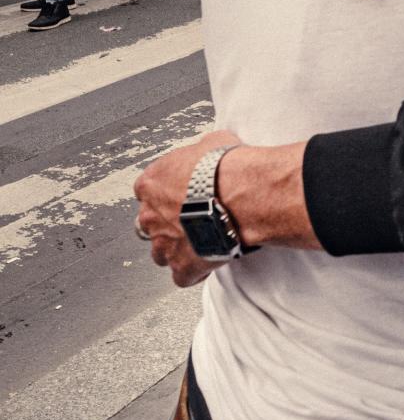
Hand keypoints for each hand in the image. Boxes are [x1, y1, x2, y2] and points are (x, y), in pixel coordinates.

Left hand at [134, 129, 239, 288]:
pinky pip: (182, 276)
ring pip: (160, 253)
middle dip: (167, 222)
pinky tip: (208, 262)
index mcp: (152, 183)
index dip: (166, 192)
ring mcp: (164, 244)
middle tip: (192, 216)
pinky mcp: (182, 267)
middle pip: (149, 223)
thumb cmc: (226, 168)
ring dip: (176, 248)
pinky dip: (193, 272)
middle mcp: (151, 215)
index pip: (147, 190)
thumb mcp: (212, 143)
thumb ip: (200, 151)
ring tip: (200, 241)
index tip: (181, 193)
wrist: (240, 194)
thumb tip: (208, 149)